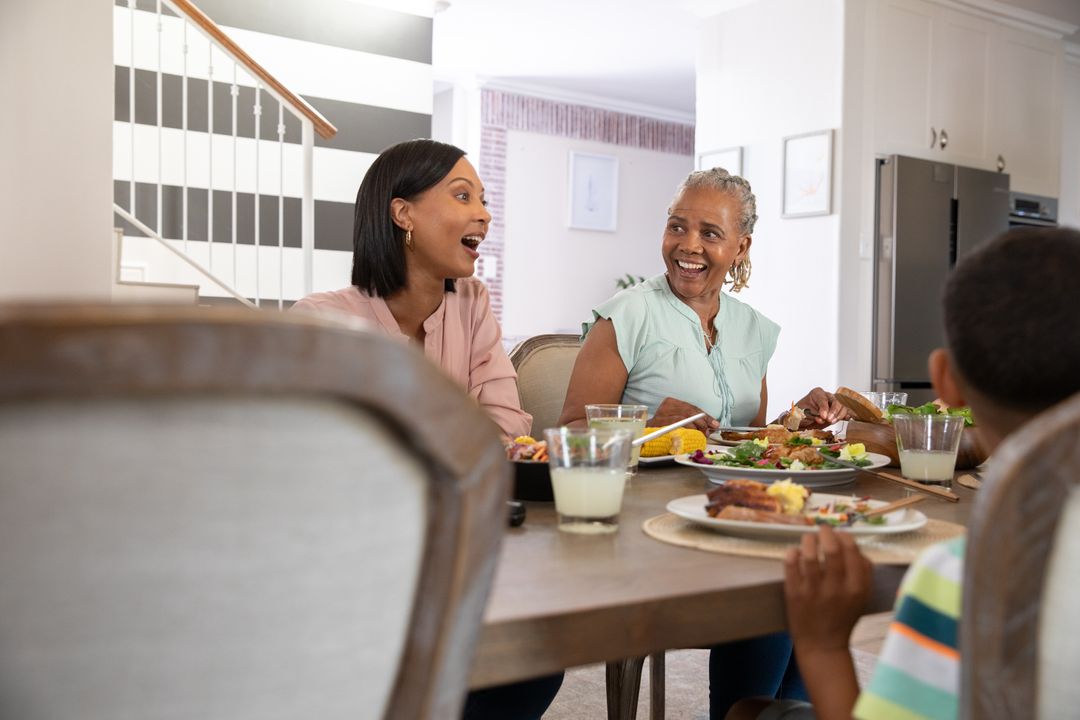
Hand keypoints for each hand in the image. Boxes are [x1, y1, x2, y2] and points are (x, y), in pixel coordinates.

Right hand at [651, 397, 718, 432]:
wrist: (645, 435)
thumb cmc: (665, 429)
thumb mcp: (680, 421)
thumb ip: (693, 421)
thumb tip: (712, 425)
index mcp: (671, 402)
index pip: (692, 407)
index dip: (705, 416)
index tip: (715, 424)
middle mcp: (665, 407)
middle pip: (688, 411)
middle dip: (702, 421)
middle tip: (709, 431)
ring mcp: (660, 415)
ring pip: (682, 418)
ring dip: (695, 427)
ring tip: (702, 434)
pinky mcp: (657, 425)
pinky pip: (674, 425)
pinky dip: (685, 429)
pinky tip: (691, 434)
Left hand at [783, 526, 872, 655]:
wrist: (822, 645)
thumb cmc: (843, 617)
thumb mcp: (862, 597)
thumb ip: (864, 572)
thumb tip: (855, 547)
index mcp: (856, 588)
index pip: (852, 551)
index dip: (845, 537)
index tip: (840, 535)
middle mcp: (835, 588)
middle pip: (831, 548)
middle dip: (826, 532)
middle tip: (822, 529)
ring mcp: (813, 590)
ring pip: (809, 554)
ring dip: (809, 540)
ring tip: (809, 538)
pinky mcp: (793, 593)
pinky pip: (790, 564)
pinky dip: (793, 553)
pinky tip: (796, 552)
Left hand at [792, 388, 849, 427]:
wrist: (802, 420)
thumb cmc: (801, 414)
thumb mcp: (802, 412)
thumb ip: (812, 414)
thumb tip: (822, 419)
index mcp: (817, 393)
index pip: (823, 398)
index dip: (824, 407)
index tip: (823, 416)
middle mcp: (826, 396)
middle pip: (835, 401)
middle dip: (833, 411)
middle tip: (828, 420)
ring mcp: (833, 404)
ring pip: (841, 407)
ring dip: (839, 415)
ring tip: (832, 422)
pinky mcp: (837, 412)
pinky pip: (844, 412)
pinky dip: (845, 415)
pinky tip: (845, 418)